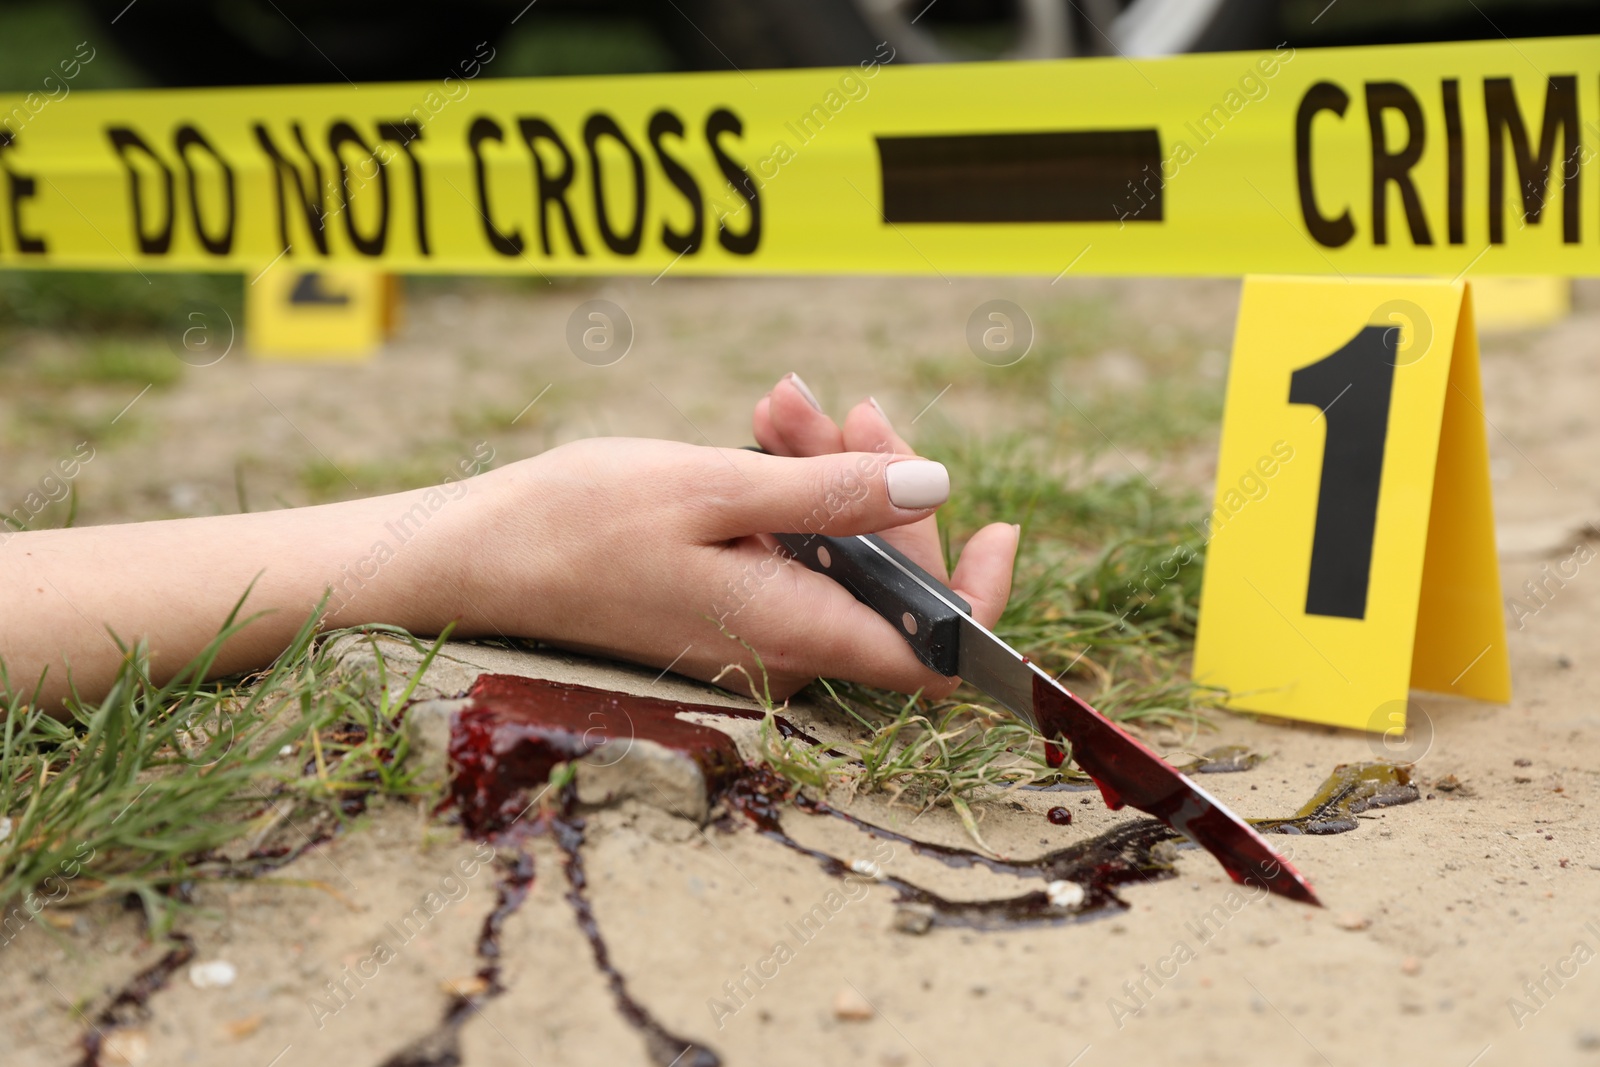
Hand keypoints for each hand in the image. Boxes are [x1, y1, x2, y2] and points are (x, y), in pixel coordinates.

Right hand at [448, 378, 1017, 700]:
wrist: (475, 555)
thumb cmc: (577, 524)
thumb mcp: (713, 490)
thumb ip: (827, 496)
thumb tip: (932, 483)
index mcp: (792, 630)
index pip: (931, 654)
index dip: (978, 601)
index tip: (997, 527)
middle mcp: (782, 642)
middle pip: (887, 583)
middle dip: (889, 489)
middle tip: (855, 410)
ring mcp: (752, 623)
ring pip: (836, 553)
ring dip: (831, 473)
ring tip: (788, 404)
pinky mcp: (723, 598)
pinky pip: (787, 549)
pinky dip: (789, 488)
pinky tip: (764, 428)